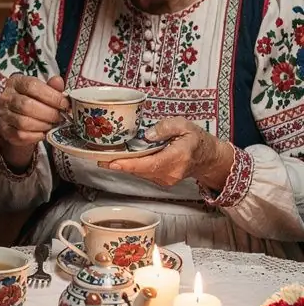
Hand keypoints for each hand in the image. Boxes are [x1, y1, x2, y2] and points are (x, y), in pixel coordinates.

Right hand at [0, 73, 69, 169]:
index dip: (51, 95)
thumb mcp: (43, 90)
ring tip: (52, 125)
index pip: (31, 86)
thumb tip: (58, 82)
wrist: (20, 119)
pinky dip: (36, 135)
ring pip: (23, 122)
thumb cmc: (34, 101)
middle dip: (49, 113)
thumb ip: (52, 87)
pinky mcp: (5, 130)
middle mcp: (6, 97)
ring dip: (43, 125)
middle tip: (61, 117)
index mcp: (16, 82)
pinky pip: (21, 135)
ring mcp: (4, 114)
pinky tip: (43, 133)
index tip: (64, 104)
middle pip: (27, 105)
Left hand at [102, 117, 233, 192]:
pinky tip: (122, 159)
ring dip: (124, 165)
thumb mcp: (184, 125)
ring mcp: (165, 179)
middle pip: (140, 170)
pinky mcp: (161, 180)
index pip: (149, 164)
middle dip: (119, 164)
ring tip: (106, 157)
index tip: (112, 162)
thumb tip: (148, 134)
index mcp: (177, 158)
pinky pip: (143, 173)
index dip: (128, 164)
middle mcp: (170, 173)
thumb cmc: (196, 140)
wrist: (207, 157)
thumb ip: (166, 127)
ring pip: (140, 172)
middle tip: (99, 158)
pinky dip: (132, 166)